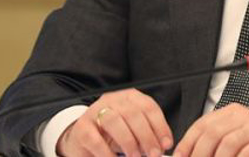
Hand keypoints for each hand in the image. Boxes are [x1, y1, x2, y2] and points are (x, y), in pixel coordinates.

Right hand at [56, 88, 172, 156]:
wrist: (83, 139)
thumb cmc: (112, 135)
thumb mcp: (133, 131)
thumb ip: (147, 135)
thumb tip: (162, 146)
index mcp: (129, 98)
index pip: (149, 107)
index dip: (160, 126)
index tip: (166, 144)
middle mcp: (112, 100)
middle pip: (133, 113)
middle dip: (146, 136)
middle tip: (153, 154)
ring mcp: (95, 112)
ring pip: (115, 121)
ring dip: (128, 142)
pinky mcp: (82, 128)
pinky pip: (96, 140)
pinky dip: (108, 153)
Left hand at [174, 103, 248, 156]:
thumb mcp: (236, 138)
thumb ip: (215, 143)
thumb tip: (188, 155)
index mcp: (231, 113)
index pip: (202, 125)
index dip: (187, 144)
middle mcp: (243, 116)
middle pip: (211, 134)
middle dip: (198, 156)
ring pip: (226, 144)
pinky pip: (245, 153)